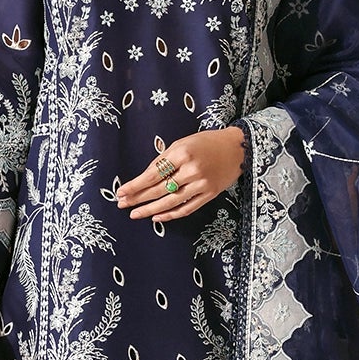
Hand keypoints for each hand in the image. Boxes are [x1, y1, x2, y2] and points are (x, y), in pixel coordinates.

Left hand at [116, 127, 245, 220]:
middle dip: (138, 198)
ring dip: (150, 210)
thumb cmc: (206, 143)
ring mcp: (202, 184)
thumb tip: (144, 177)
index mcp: (182, 154)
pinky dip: (171, 215)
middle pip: (159, 189)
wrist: (237, 148)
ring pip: (171, 202)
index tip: (122, 192)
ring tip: (135, 214)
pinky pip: (187, 208)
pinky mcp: (210, 195)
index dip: (135, 185)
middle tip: (122, 204)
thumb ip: (164, 159)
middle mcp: (191, 170)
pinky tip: (157, 217)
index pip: (153, 174)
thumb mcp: (182, 143)